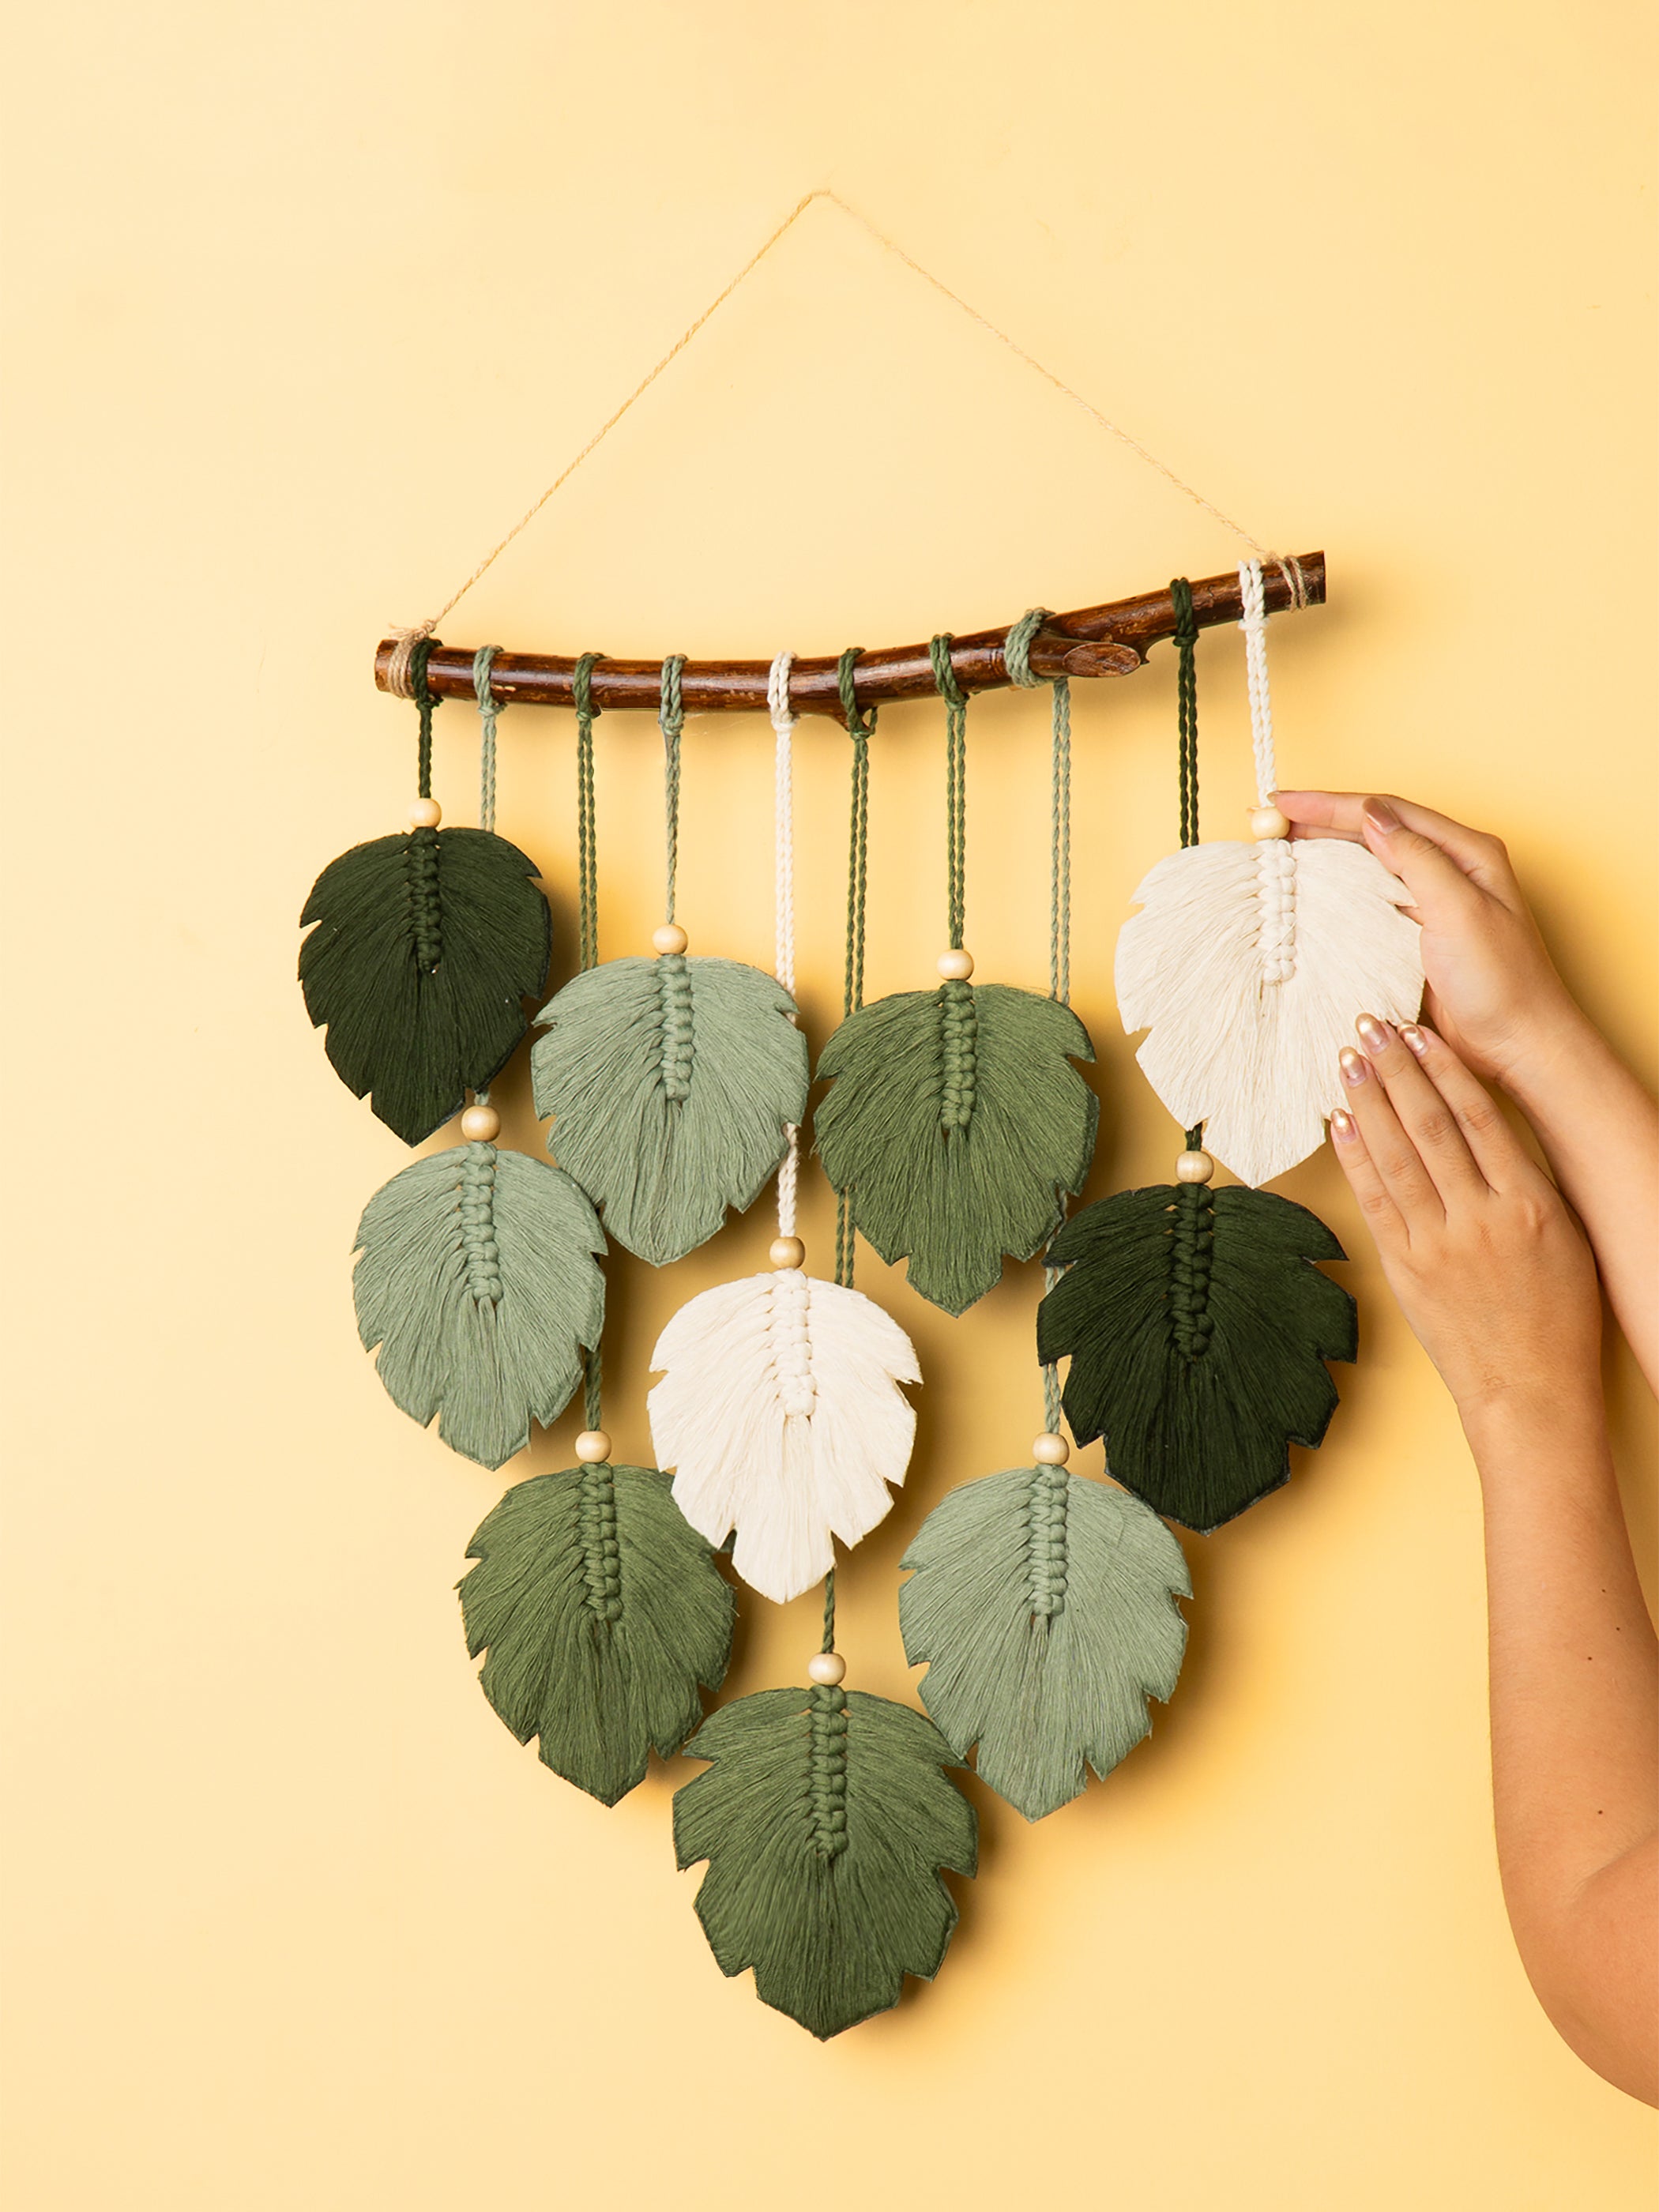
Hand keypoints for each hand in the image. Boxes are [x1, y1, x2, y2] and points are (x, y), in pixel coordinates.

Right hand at [1274, 791, 1581, 1088]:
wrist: (1519, 1045)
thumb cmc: (1504, 983)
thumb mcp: (1459, 911)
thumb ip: (1417, 858)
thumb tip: (1371, 816)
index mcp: (1467, 852)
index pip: (1386, 812)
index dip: (1330, 804)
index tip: (1282, 803)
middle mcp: (1450, 869)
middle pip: (1374, 829)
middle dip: (1320, 820)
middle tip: (1269, 819)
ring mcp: (1432, 902)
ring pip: (1368, 861)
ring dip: (1324, 850)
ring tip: (1280, 846)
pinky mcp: (1417, 935)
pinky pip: (1369, 898)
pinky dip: (1335, 887)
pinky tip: (1311, 890)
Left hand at [1329, 1015, 1600, 1420]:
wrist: (1530, 1390)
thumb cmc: (1558, 1317)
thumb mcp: (1564, 1238)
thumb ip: (1527, 1182)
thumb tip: (1489, 1129)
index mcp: (1529, 1203)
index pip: (1478, 1117)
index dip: (1443, 1068)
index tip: (1419, 1032)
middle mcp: (1481, 1217)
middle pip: (1429, 1124)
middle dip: (1395, 1068)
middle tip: (1370, 1024)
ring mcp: (1438, 1244)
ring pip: (1396, 1155)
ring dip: (1368, 1100)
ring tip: (1348, 1058)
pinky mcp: (1406, 1270)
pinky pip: (1375, 1201)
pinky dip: (1354, 1156)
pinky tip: (1339, 1121)